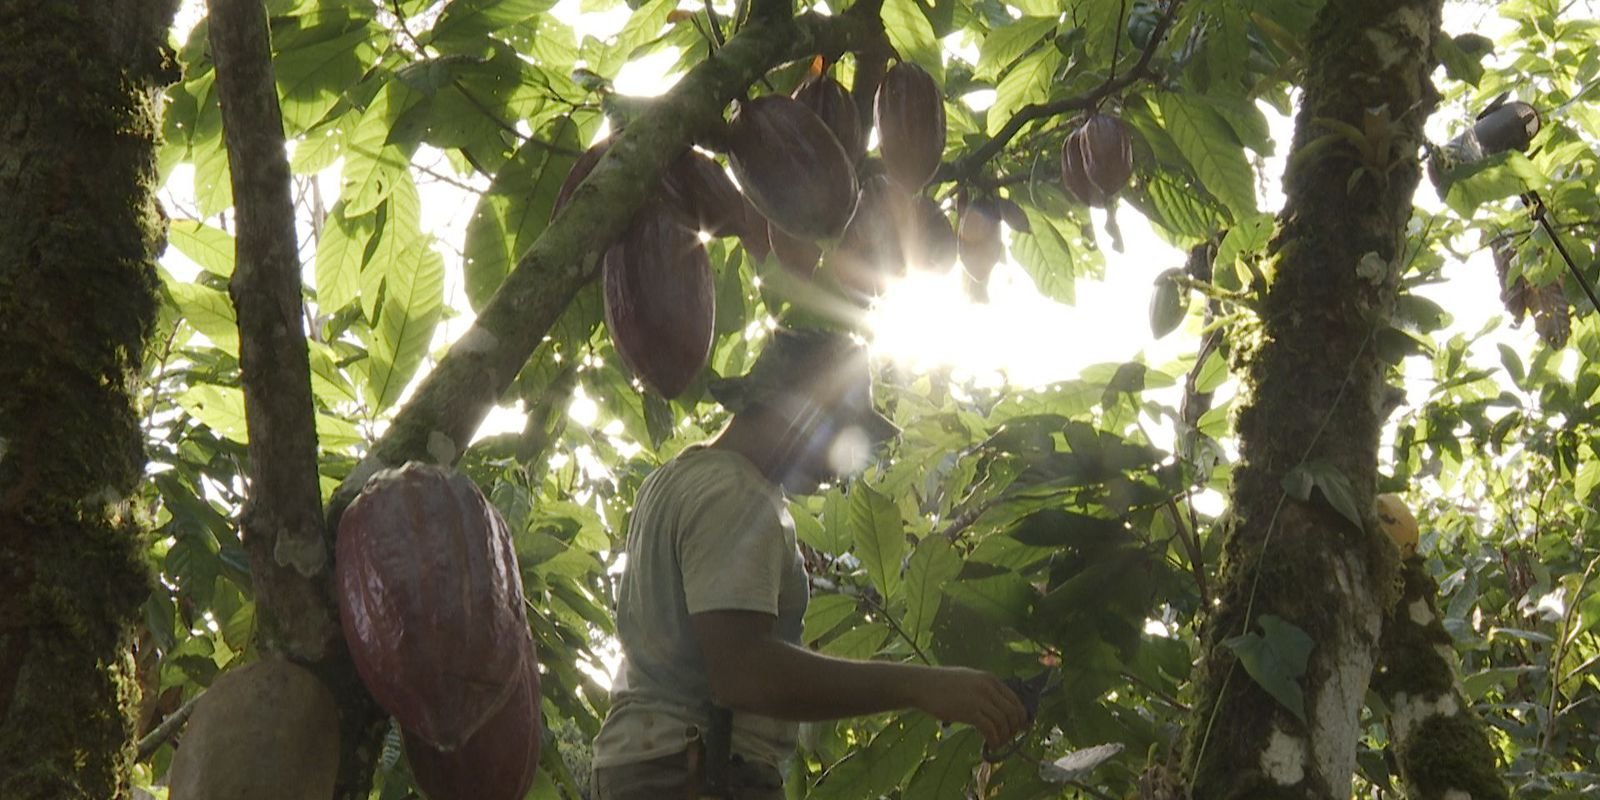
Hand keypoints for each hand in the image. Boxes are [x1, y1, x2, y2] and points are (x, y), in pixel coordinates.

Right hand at [910, 666, 1029, 747]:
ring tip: (998, 743)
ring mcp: (979, 699)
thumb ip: (986, 690)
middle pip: (1013, 712)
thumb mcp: (970, 679)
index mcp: (990, 679)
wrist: (922, 684)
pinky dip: (994, 740)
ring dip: (1004, 737)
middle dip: (1014, 728)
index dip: (1021, 716)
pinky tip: (991, 745)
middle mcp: (988, 687)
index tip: (1020, 728)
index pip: (1015, 700)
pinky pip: (990, 729)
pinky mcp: (969, 712)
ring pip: (1003, 722)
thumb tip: (1000, 708)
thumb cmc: (943, 684)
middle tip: (1009, 738)